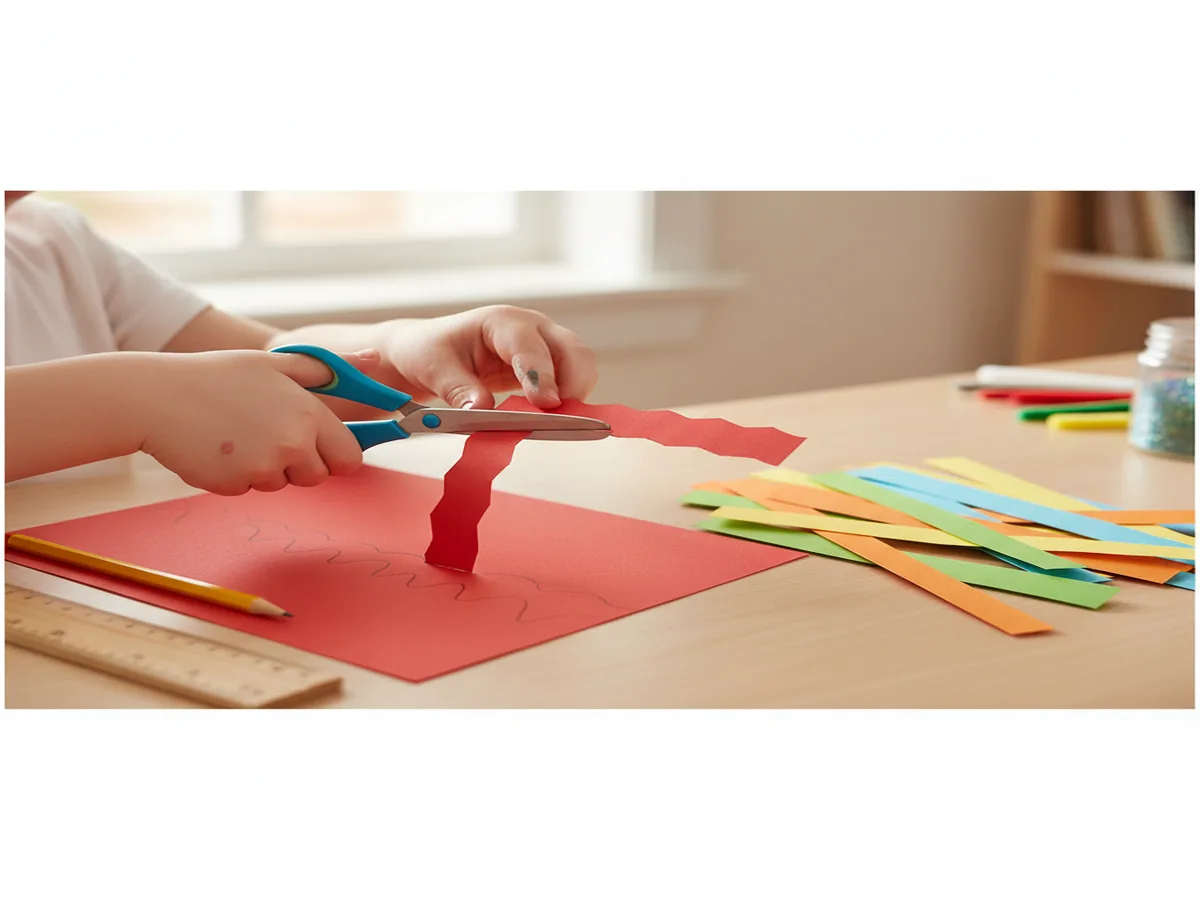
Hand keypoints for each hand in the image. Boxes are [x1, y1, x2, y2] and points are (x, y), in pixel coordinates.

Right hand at [139, 349, 374, 494]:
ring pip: (282, 483)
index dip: (336, 454)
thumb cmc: (219, 375)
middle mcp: (292, 443)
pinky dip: (238, 475)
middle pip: (318, 476)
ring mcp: (263, 467)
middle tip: (268, 434)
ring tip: (239, 434)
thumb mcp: (277, 363)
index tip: (319, 445)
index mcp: (309, 414)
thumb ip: (330, 369)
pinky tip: (219, 447)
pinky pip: (250, 489)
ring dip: (268, 468)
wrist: (155, 397)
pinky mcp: (236, 484)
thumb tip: (375, 361)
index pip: (349, 457)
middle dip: (301, 463)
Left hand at [376, 305, 597, 409]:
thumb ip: (457, 389)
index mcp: (501, 321)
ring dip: (574, 394)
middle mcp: (531, 328)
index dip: (541, 374)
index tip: (546, 404)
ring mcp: (543, 346)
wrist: (429, 351)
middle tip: (559, 419)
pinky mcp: (546, 367)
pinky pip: (570, 382)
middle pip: (574, 351)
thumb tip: (481, 411)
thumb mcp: (433, 368)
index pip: (531, 346)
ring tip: (555, 422)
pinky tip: (550, 419)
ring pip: (580, 366)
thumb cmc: (429, 352)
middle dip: (573, 384)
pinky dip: (568, 401)